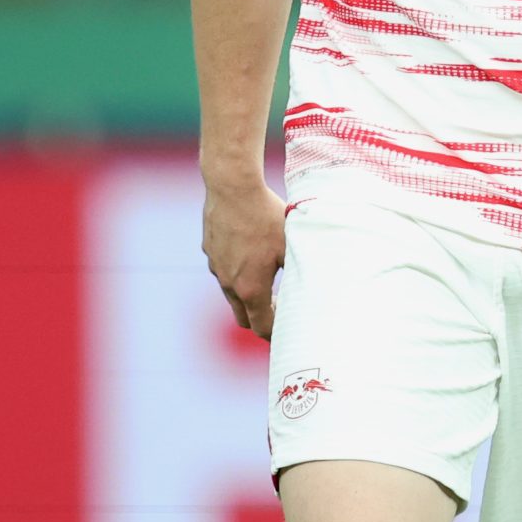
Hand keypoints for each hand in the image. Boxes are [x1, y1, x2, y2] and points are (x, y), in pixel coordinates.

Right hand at [201, 168, 287, 339]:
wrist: (232, 187)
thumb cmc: (266, 216)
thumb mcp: (291, 246)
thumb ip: (298, 272)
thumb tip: (311, 288)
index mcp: (250, 288)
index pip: (261, 327)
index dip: (275, 334)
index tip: (287, 331)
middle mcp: (229, 283)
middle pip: (243, 317)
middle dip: (260, 318)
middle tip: (278, 308)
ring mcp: (216, 267)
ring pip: (231, 293)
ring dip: (247, 293)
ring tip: (265, 276)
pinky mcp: (209, 250)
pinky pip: (223, 269)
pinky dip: (236, 270)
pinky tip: (249, 251)